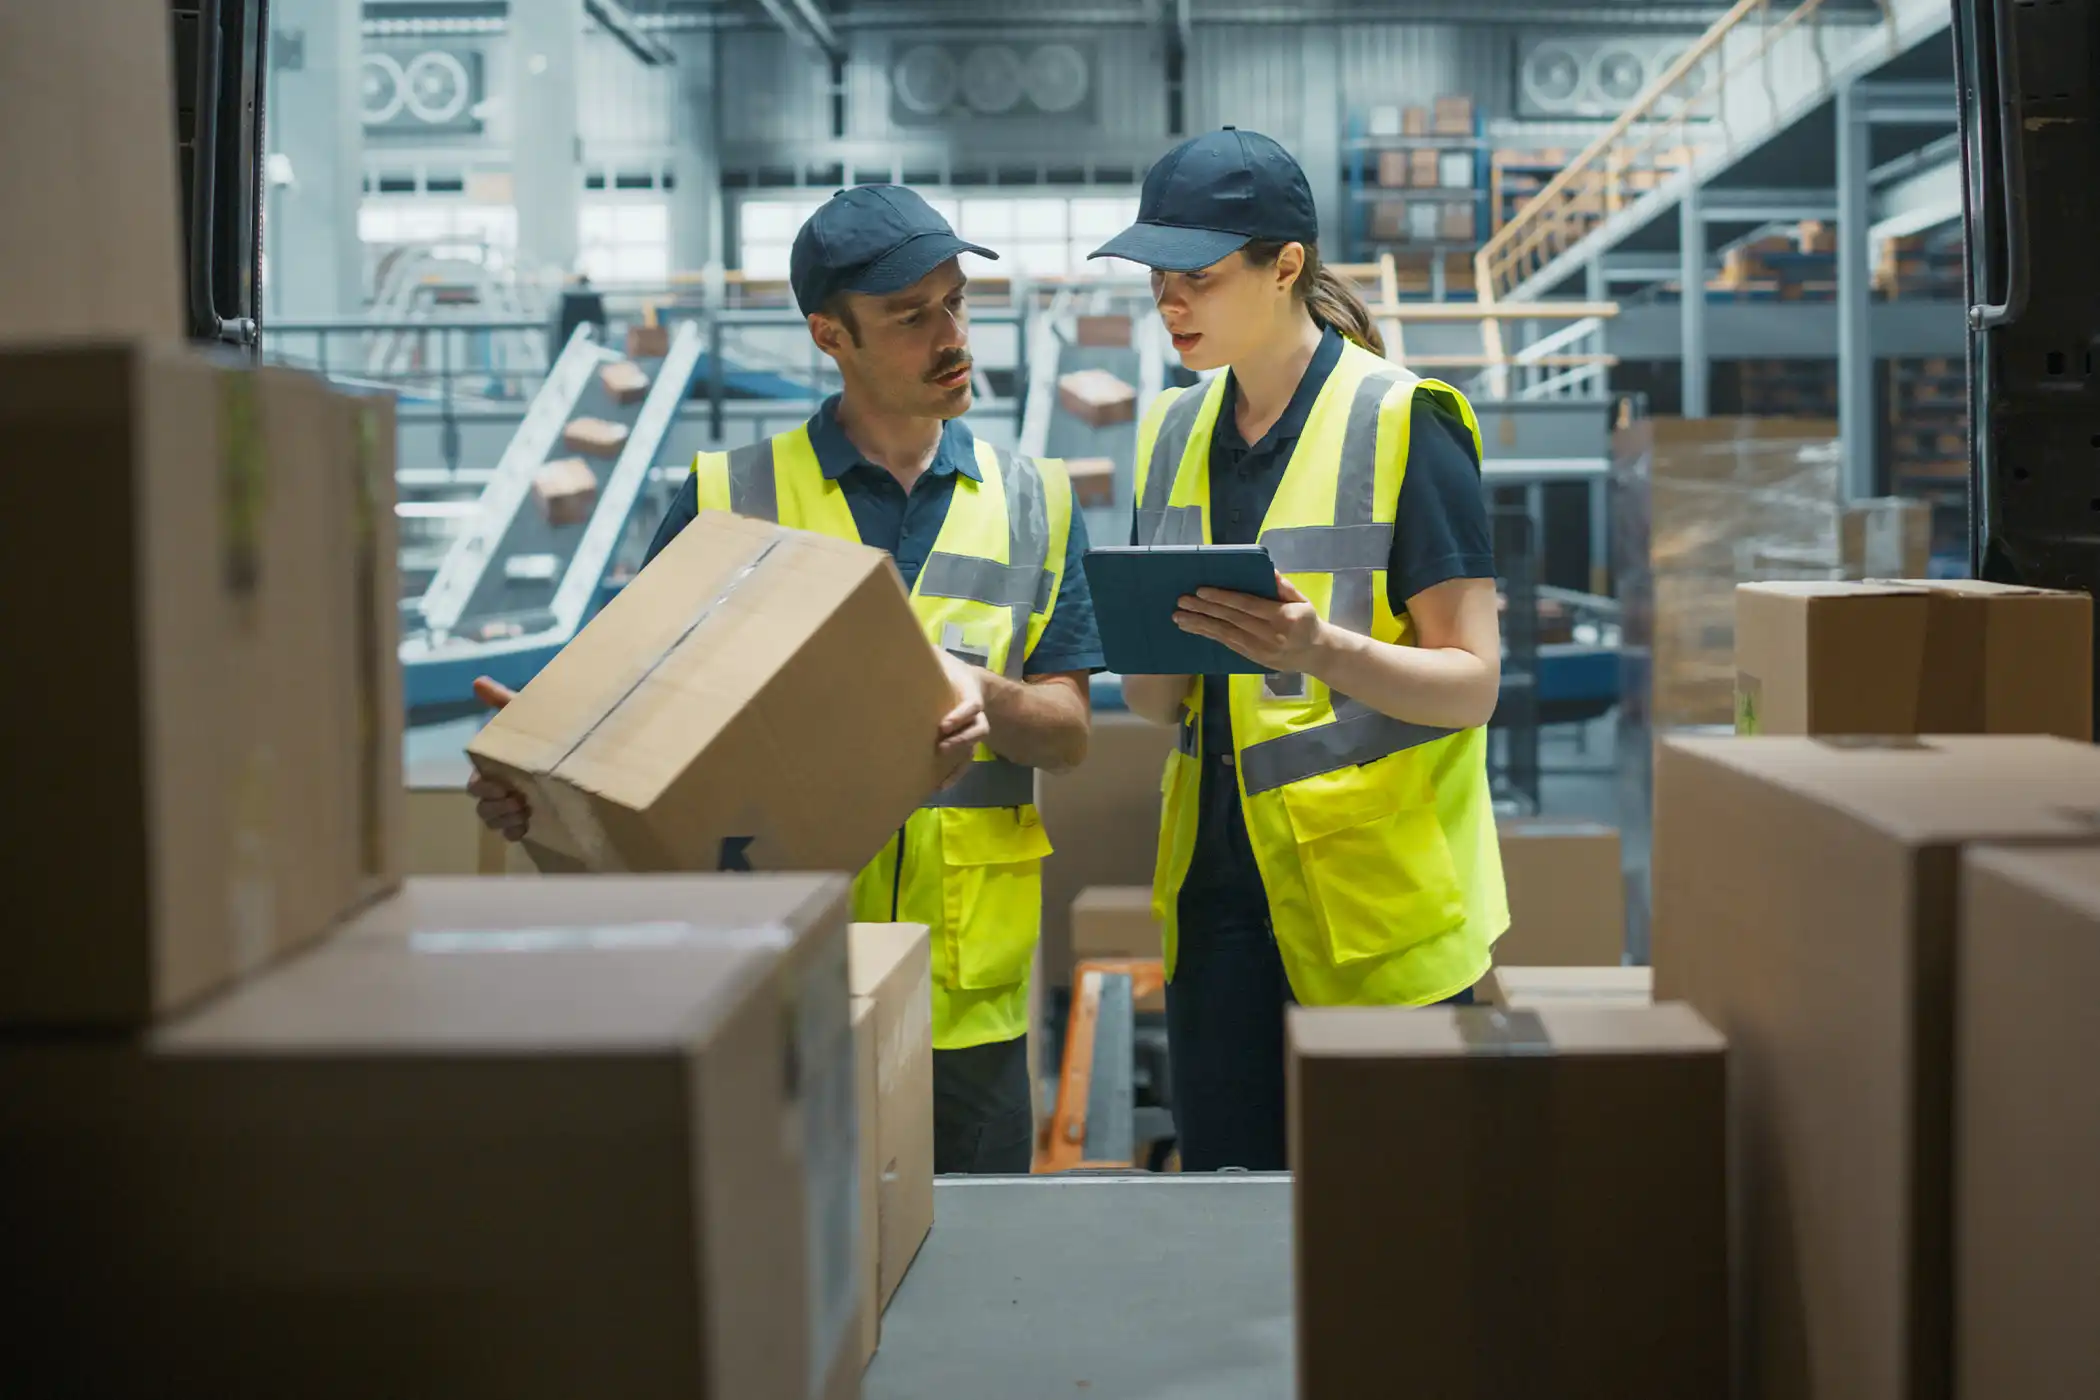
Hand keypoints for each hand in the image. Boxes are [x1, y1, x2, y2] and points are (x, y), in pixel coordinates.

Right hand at [467, 675, 530, 841]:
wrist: (577, 748)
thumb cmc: (544, 730)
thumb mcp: (524, 715)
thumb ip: (502, 701)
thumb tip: (478, 682)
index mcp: (495, 767)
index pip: (475, 784)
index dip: (483, 788)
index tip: (501, 786)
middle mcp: (500, 788)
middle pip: (482, 806)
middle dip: (495, 807)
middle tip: (518, 802)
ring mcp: (512, 805)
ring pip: (493, 820)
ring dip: (504, 820)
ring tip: (523, 812)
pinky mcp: (529, 819)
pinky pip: (510, 833)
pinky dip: (514, 832)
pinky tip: (526, 826)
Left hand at [934, 650, 990, 788]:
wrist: (965, 683)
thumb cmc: (948, 670)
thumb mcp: (939, 657)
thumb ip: (928, 651)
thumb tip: (900, 632)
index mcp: (969, 691)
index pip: (973, 705)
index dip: (962, 714)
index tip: (943, 725)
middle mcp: (975, 714)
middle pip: (977, 730)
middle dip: (961, 740)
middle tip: (941, 747)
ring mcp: (971, 730)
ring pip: (971, 749)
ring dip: (957, 763)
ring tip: (940, 776)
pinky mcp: (963, 744)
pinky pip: (964, 763)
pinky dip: (953, 775)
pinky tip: (938, 786)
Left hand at [1174, 574, 1331, 673]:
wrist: (1316, 653)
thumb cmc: (1307, 621)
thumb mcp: (1301, 600)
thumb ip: (1283, 586)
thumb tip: (1266, 569)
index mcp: (1282, 617)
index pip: (1247, 605)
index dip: (1222, 598)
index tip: (1201, 590)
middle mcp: (1269, 634)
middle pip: (1231, 619)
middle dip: (1204, 610)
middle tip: (1182, 602)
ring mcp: (1260, 649)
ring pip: (1225, 635)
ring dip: (1200, 625)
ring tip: (1179, 618)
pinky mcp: (1253, 658)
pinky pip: (1227, 644)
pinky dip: (1209, 636)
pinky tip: (1194, 629)